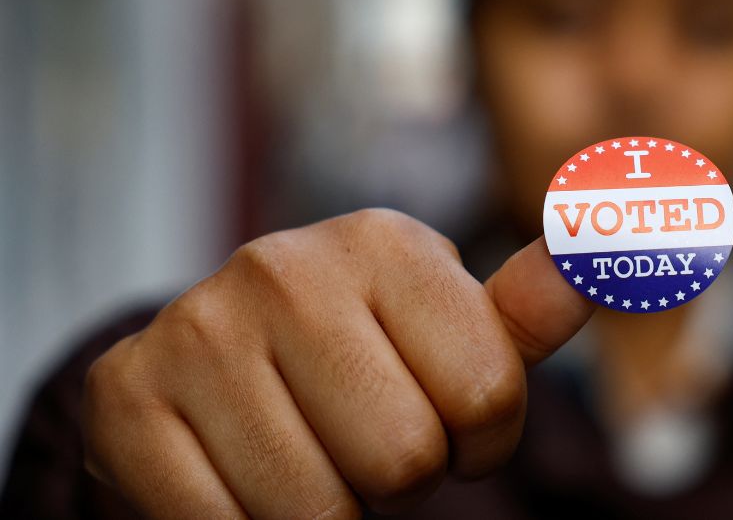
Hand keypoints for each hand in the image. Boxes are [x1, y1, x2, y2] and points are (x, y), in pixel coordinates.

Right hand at [82, 209, 592, 517]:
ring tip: (310, 454)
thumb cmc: (362, 351)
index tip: (450, 424)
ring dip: (331, 510)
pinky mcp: (130, 399)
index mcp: (384, 243)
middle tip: (366, 440)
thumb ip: (526, 310)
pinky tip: (246, 476)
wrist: (213, 363)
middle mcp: (285, 268)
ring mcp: (200, 330)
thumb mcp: (450, 325)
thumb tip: (599, 257)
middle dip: (403, 477)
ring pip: (318, 510)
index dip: (482, 442)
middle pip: (405, 459)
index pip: (488, 397)